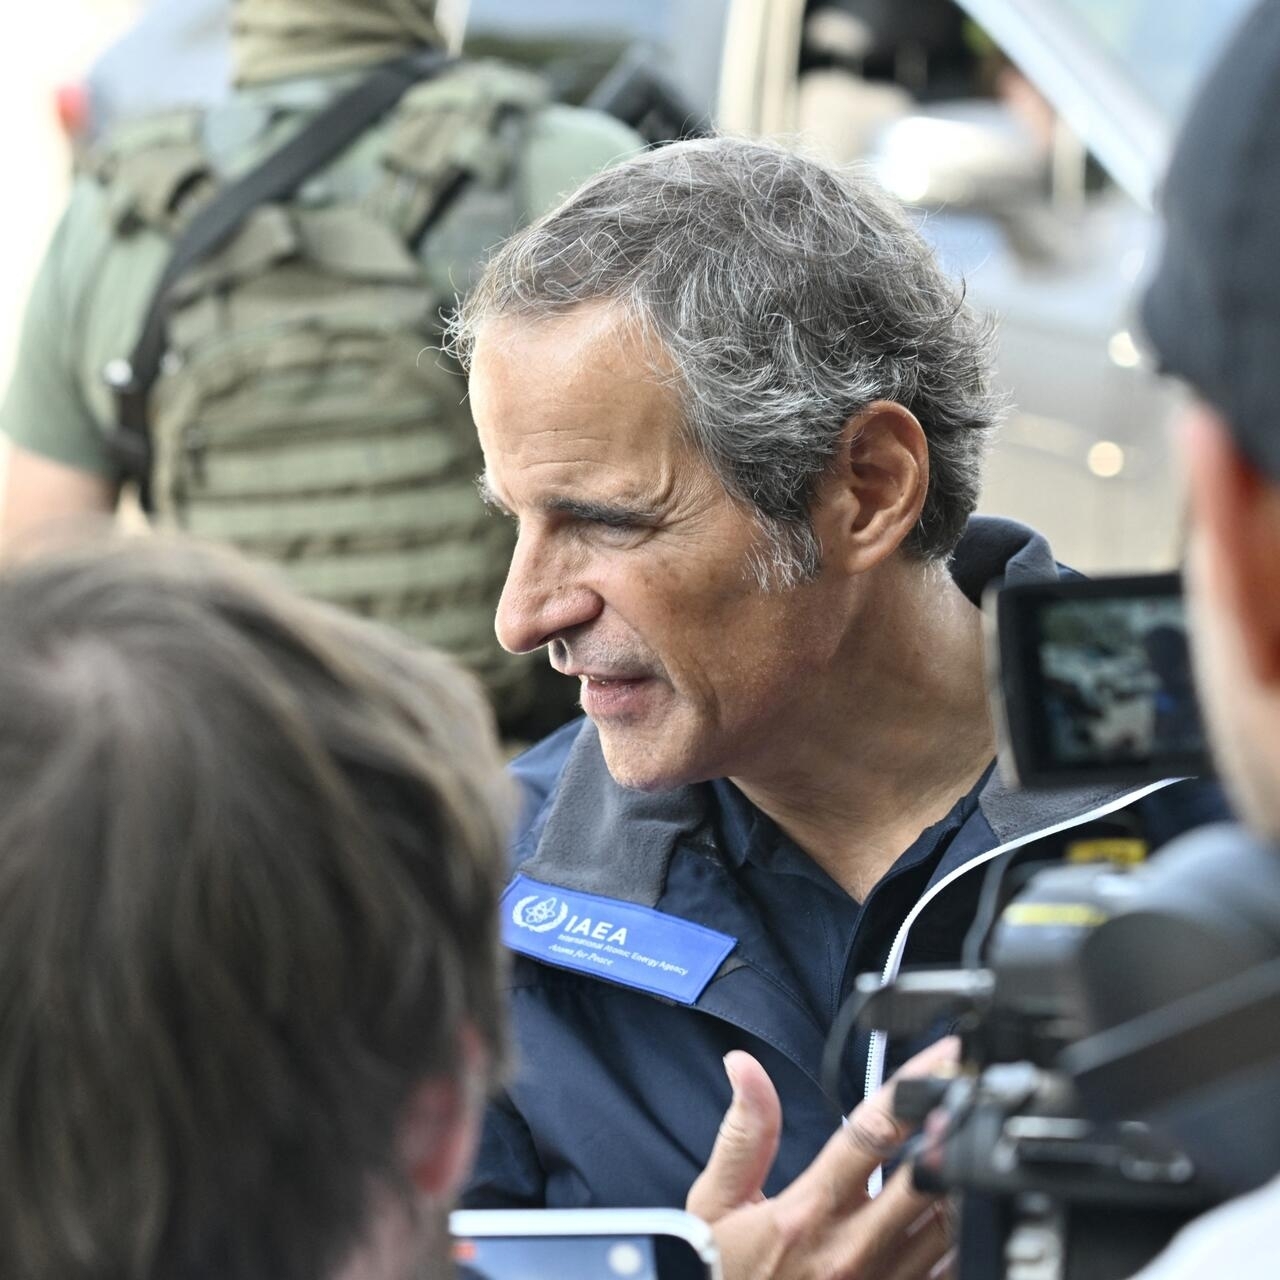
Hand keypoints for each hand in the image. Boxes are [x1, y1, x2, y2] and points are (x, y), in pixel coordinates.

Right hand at [686, 1039, 957, 1279]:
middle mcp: (852, 1248)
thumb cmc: (719, 1270)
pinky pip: (950, 1270)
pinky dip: (961, 1235)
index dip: (914, 1086)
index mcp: (809, 1210)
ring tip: (974, 1142)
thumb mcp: (717, 1200)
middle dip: (954, 1127)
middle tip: (977, 1092)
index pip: (874, 1132)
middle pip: (926, 1175)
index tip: (946, 1055)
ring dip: (961, 1179)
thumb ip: (743, 1132)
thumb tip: (744, 1065)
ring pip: (948, 1225)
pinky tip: (963, 1205)